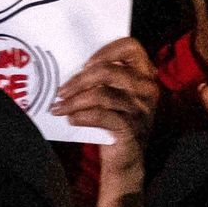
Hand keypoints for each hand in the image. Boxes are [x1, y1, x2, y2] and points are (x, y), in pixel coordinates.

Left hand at [52, 38, 159, 206]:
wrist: (126, 160)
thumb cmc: (115, 121)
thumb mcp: (116, 95)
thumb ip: (105, 78)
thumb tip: (72, 64)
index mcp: (146, 75)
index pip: (131, 46)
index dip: (106, 50)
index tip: (85, 64)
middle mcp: (148, 89)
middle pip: (109, 71)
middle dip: (79, 80)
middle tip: (61, 90)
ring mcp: (142, 109)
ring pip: (101, 94)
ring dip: (74, 101)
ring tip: (59, 107)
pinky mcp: (131, 128)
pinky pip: (101, 116)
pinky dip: (82, 116)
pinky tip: (71, 119)